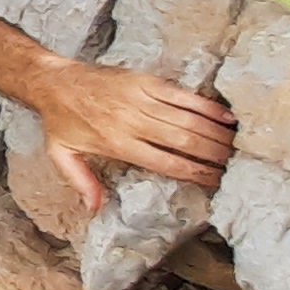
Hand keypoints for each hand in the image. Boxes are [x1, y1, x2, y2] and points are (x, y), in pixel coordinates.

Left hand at [27, 58, 237, 208]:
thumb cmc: (60, 121)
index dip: (196, 173)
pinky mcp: (144, 80)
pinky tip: (227, 117)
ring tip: (238, 145)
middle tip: (237, 164)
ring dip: (216, 133)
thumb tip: (94, 209)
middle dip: (214, 155)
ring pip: (188, 119)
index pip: (167, 163)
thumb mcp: (62, 156)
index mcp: (117, 144)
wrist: (52, 81)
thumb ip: (81, 182)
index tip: (217, 181)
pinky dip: (207, 106)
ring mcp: (140, 99)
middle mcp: (132, 121)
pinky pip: (182, 95)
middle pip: (185, 141)